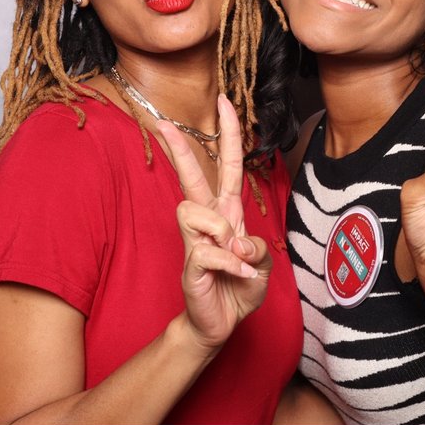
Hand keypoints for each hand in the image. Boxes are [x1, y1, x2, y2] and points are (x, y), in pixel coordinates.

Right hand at [153, 94, 268, 350]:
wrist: (221, 323)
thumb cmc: (239, 287)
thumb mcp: (263, 263)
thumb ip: (256, 244)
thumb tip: (234, 238)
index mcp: (228, 212)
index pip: (227, 166)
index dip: (229, 134)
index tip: (224, 102)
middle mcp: (208, 221)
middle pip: (190, 177)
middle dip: (179, 149)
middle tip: (161, 122)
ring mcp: (195, 241)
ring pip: (196, 212)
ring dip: (222, 235)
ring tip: (237, 259)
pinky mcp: (190, 263)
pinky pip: (209, 251)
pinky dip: (231, 265)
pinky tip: (238, 276)